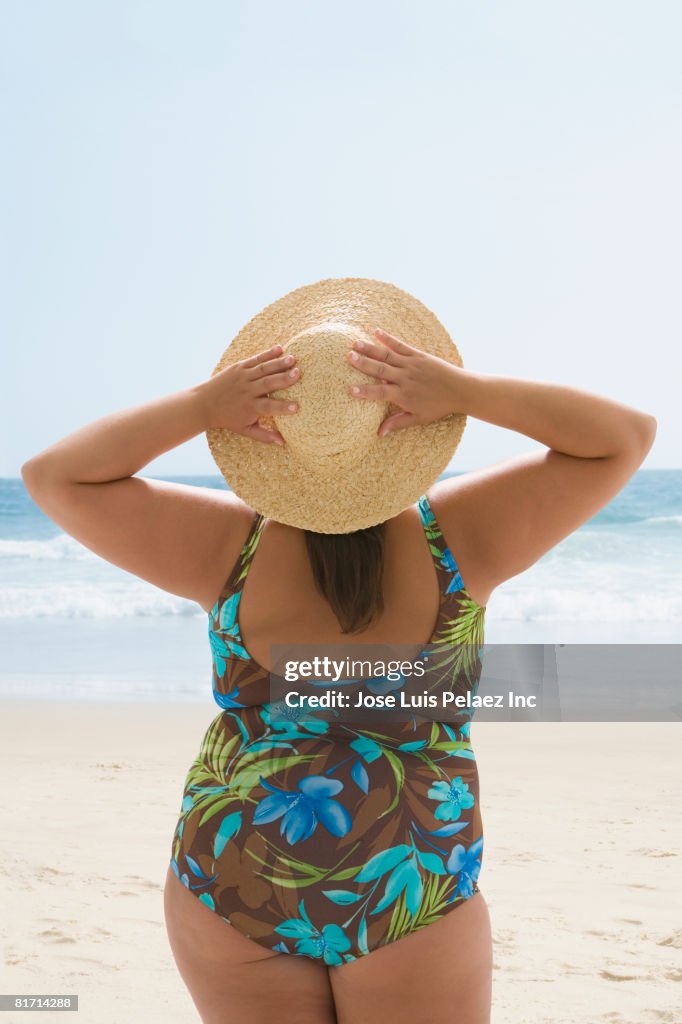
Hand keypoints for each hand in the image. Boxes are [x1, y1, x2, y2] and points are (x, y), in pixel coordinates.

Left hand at [197, 345, 299, 443]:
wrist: (203, 404)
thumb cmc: (227, 418)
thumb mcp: (245, 430)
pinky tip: (280, 349)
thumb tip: (283, 443)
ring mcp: (242, 377)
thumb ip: (264, 436)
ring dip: (278, 363)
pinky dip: (267, 354)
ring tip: (293, 359)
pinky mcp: (238, 367)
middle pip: (268, 384)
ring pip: (263, 369)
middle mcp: (247, 391)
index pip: (269, 407)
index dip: (282, 407)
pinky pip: (255, 359)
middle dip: (283, 379)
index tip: (296, 407)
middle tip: (298, 373)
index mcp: (250, 407)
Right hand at [347, 328, 464, 435]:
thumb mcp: (418, 418)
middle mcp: (405, 378)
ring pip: (387, 355)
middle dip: (364, 363)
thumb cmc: (438, 406)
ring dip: (371, 349)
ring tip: (354, 343)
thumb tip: (379, 434)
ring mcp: (411, 365)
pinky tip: (376, 331)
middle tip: (348, 357)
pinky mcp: (418, 355)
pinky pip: (401, 345)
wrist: (460, 390)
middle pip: (381, 369)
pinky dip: (388, 338)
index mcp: (403, 395)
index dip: (365, 391)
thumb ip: (397, 423)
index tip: (351, 389)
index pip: (380, 392)